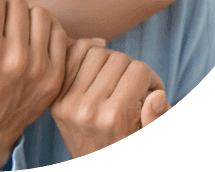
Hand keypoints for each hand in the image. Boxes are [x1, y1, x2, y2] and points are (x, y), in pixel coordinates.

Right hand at [0, 0, 66, 169]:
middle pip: (17, 5)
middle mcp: (15, 58)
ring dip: (26, 16)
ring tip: (15, 26)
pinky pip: (57, 33)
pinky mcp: (55, 75)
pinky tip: (32, 35)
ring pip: (39, 14)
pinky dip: (46, 29)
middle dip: (4, 8)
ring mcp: (39, 67)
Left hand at [50, 39, 167, 157]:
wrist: (93, 165)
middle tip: (134, 83)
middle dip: (132, 68)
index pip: (139, 71)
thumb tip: (157, 94)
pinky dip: (88, 54)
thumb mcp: (145, 138)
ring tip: (117, 77)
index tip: (152, 90)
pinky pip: (74, 57)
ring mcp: (69, 103)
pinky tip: (99, 68)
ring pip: (97, 53)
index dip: (152, 78)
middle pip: (119, 59)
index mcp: (115, 117)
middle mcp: (89, 109)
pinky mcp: (57, 98)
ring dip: (111, 60)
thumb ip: (157, 120)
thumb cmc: (124, 146)